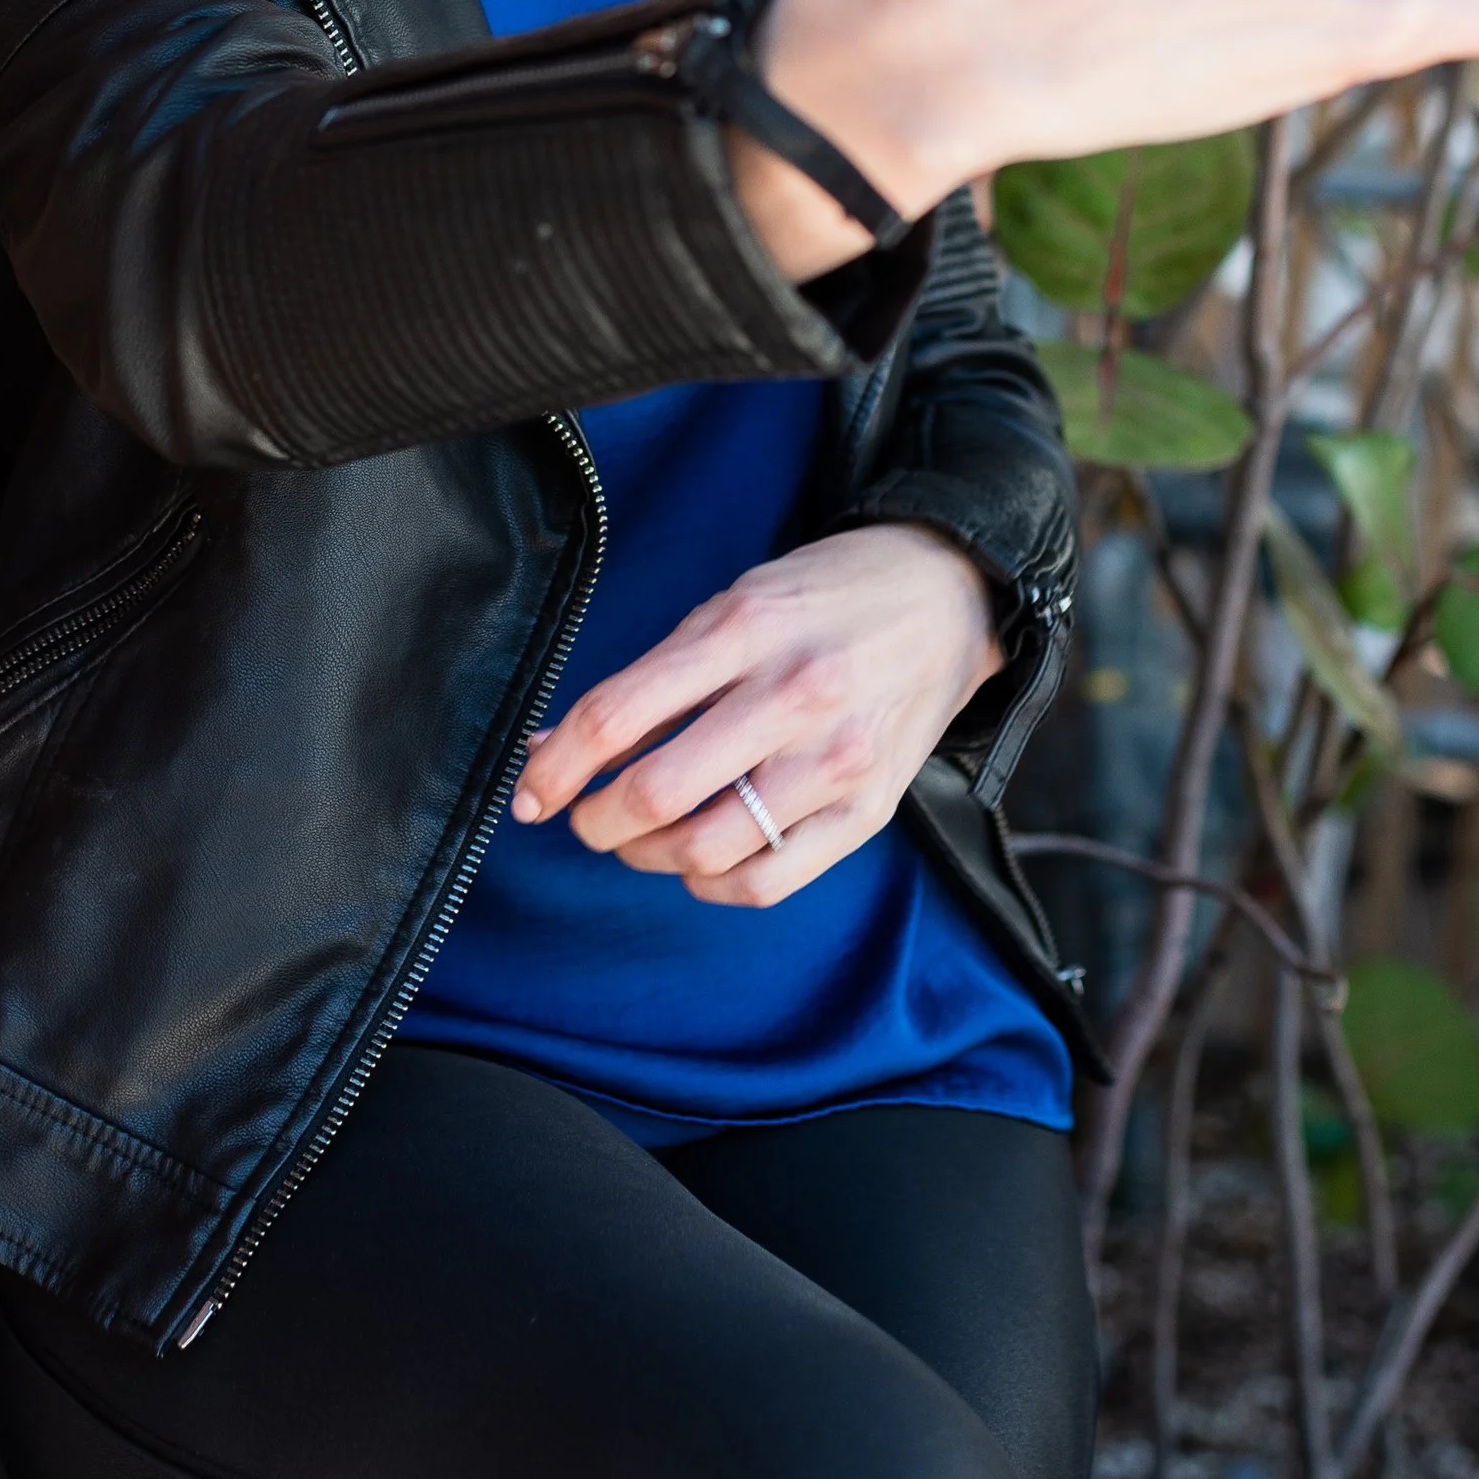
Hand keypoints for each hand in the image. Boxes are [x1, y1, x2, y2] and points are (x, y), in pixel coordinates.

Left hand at [508, 524, 1001, 906]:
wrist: (948, 595)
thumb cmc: (825, 596)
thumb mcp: (736, 602)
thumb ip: (656, 676)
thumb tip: (560, 745)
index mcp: (746, 628)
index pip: (619, 714)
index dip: (556, 764)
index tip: (530, 791)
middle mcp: (793, 696)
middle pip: (655, 792)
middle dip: (594, 819)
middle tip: (583, 816)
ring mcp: (836, 760)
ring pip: (705, 849)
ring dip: (647, 854)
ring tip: (640, 835)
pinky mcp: (868, 811)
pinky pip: (765, 881)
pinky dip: (711, 882)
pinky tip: (701, 856)